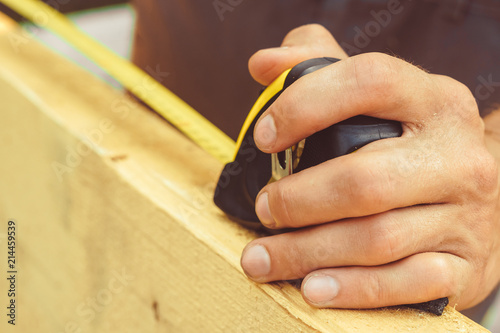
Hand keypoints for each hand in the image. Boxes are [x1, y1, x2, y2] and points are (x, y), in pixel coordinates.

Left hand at [240, 24, 499, 309]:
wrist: (478, 203)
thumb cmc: (407, 146)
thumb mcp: (375, 98)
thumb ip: (316, 66)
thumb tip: (263, 65)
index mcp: (433, 100)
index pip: (369, 81)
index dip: (307, 104)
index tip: (264, 137)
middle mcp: (457, 155)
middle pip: (365, 179)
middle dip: (299, 200)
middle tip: (263, 209)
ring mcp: (465, 215)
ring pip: (376, 239)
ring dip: (307, 252)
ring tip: (263, 257)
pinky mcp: (462, 266)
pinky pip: (403, 283)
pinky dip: (352, 289)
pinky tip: (312, 289)